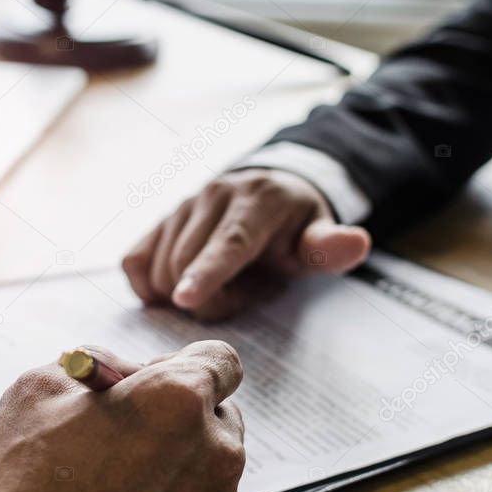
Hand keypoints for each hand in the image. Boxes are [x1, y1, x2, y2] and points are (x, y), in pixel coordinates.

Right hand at [0, 341, 249, 491]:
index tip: (153, 382)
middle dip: (182, 416)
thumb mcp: (46, 385)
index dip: (183, 364)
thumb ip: (104, 363)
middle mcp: (216, 450)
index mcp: (181, 397)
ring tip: (120, 481)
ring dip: (180, 463)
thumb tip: (128, 372)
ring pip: (213, 466)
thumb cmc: (21, 478)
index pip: (221, 361)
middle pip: (218, 414)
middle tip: (127, 434)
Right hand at [123, 168, 370, 319]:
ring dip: (183, 293)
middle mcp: (212, 196)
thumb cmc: (295, 227)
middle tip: (240, 296)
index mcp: (256, 201)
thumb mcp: (317, 239)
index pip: (228, 243)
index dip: (207, 273)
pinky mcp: (159, 220)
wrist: (269, 190)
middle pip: (187, 264)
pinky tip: (176, 286)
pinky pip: (134, 261)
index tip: (186, 301)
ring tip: (219, 284)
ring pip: (159, 267)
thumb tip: (357, 242)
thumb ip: (331, 247)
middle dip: (209, 300)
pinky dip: (147, 285)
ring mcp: (181, 206)